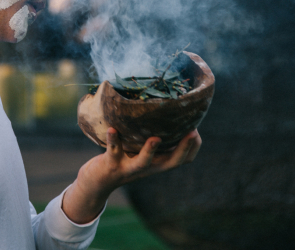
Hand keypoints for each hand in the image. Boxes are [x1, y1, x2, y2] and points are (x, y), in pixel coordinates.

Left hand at [61, 128, 201, 223]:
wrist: (98, 182)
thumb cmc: (124, 159)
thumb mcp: (142, 151)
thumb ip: (154, 138)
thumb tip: (167, 112)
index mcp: (156, 163)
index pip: (182, 159)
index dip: (193, 147)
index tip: (196, 131)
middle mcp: (146, 168)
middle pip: (170, 163)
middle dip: (183, 149)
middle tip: (193, 133)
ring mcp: (128, 167)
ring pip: (142, 163)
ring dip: (149, 151)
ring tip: (155, 139)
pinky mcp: (111, 164)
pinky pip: (113, 151)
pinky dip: (113, 140)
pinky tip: (112, 129)